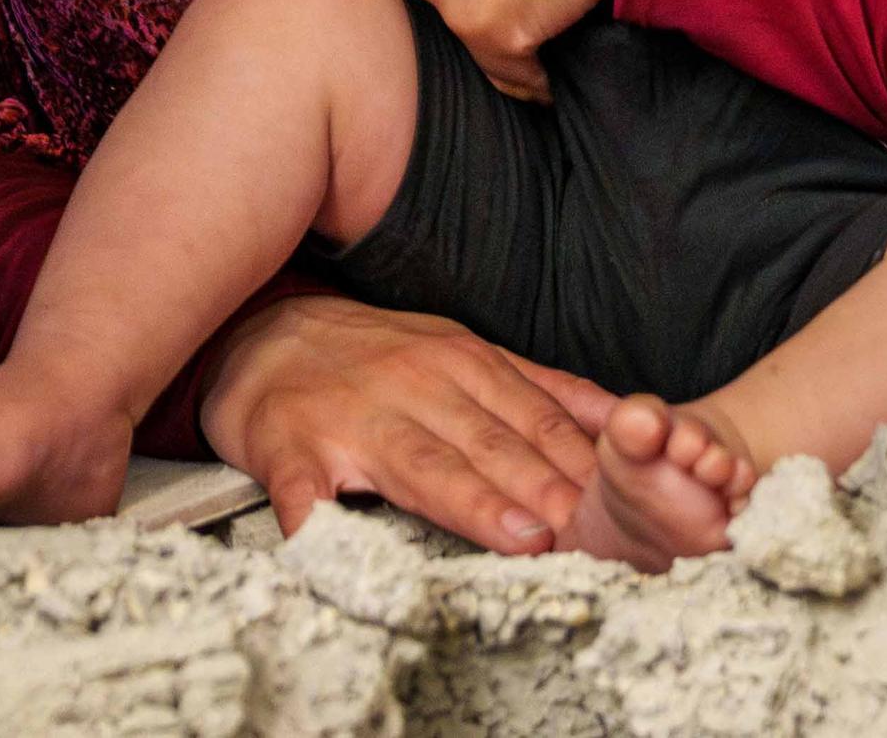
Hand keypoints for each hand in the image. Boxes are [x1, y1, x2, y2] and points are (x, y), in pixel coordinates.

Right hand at [197, 291, 619, 554]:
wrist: (261, 337)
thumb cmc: (373, 357)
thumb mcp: (462, 352)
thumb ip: (537, 390)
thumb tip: (624, 420)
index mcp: (460, 362)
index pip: (533, 416)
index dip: (581, 461)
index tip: (626, 503)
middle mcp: (412, 384)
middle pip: (489, 443)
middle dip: (546, 486)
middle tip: (593, 529)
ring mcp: (351, 418)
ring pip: (420, 465)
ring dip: (474, 502)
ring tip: (520, 539)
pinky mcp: (289, 451)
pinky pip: (306, 494)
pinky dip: (321, 524)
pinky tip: (344, 551)